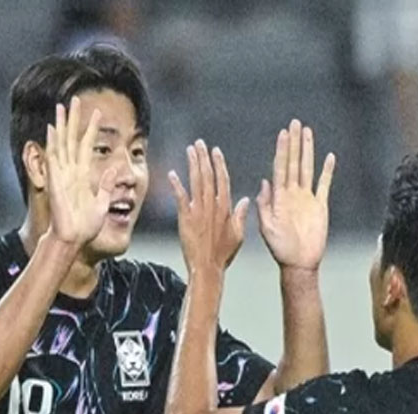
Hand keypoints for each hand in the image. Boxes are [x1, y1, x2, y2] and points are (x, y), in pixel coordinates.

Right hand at [46, 96, 119, 246]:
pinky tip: (52, 128)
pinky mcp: (56, 180)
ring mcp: (62, 174)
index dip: (92, 129)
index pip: (88, 145)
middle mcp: (71, 170)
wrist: (74, 239)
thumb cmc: (86, 226)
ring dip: (62, 124)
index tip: (98, 112)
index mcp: (83, 175)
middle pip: (72, 138)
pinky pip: (54, 158)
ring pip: (62, 143)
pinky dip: (53, 143)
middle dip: (75, 118)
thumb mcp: (102, 203)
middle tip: (75, 98)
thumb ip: (107, 186)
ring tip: (62, 106)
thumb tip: (115, 171)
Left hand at [168, 140, 249, 274]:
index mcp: (225, 208)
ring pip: (196, 182)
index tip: (215, 151)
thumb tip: (245, 200)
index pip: (222, 180)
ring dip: (192, 164)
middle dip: (203, 158)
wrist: (207, 267)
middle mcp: (212, 205)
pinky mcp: (185, 217)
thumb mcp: (238, 235)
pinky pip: (180, 197)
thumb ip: (240, 215)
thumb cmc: (223, 254)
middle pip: (208, 176)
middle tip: (199, 144)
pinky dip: (176, 185)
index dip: (219, 164)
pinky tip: (172, 173)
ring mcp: (198, 210)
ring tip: (190, 150)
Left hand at [256, 119, 335, 273]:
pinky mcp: (320, 206)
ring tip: (308, 133)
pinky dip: (327, 171)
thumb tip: (264, 182)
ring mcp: (307, 198)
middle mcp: (293, 194)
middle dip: (294, 143)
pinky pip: (324, 185)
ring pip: (307, 168)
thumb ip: (265, 205)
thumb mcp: (266, 227)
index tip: (282, 134)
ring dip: (308, 151)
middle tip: (295, 123)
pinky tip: (329, 157)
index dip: (281, 150)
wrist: (298, 264)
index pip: (280, 168)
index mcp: (279, 197)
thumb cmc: (280, 249)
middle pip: (293, 163)